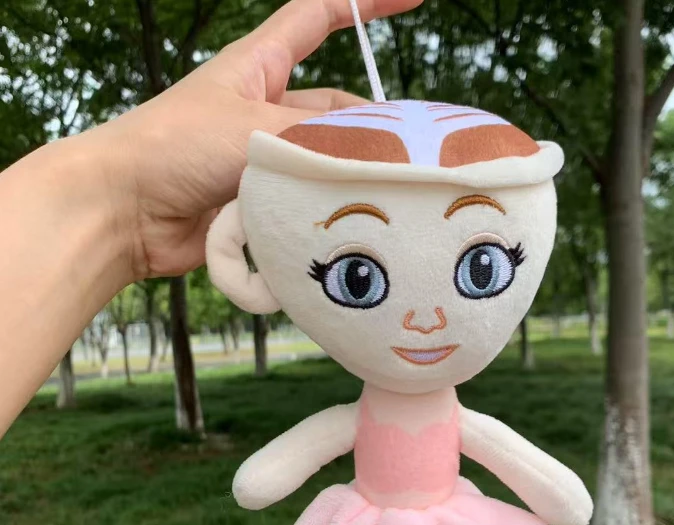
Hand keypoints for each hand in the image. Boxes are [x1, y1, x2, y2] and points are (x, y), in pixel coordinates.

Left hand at [86, 0, 421, 283]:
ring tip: (384, 187)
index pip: (318, 17)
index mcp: (259, 66)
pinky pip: (305, 196)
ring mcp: (263, 155)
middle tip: (410, 148)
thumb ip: (318, 133)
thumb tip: (378, 145)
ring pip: (324, 156)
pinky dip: (325, 205)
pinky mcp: (260, 198)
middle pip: (336, 105)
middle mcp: (266, 107)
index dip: (365, 3)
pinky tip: (350, 217)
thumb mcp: (254, 123)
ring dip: (348, 170)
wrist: (127, 211)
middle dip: (371, 122)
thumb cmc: (177, 145)